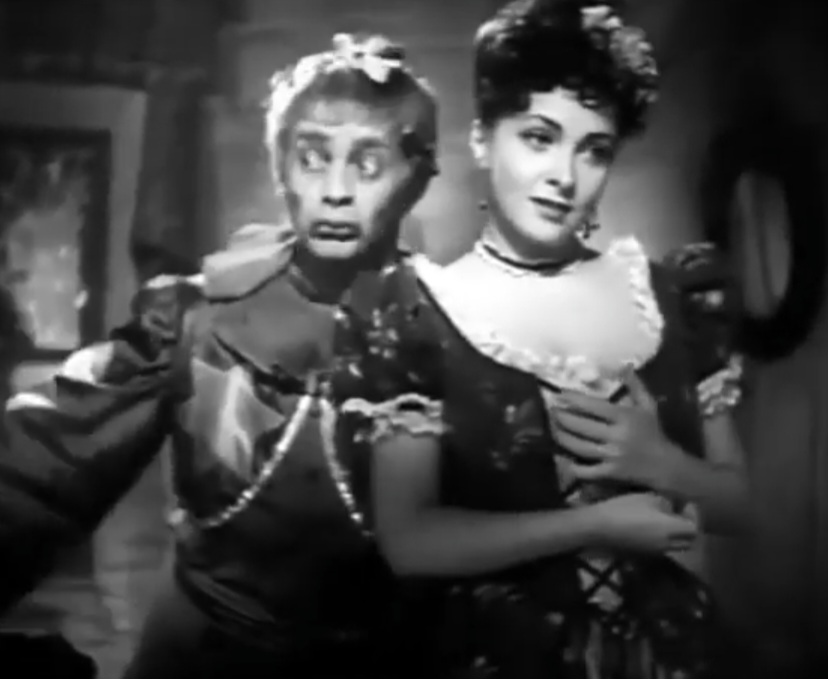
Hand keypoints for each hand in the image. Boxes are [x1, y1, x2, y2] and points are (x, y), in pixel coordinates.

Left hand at [551, 368, 678, 487]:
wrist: (665, 465)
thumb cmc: (654, 432)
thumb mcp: (648, 406)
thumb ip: (635, 386)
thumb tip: (625, 366)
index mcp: (625, 418)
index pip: (594, 407)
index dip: (574, 400)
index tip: (560, 394)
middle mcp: (617, 436)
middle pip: (582, 427)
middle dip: (562, 418)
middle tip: (551, 410)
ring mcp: (612, 456)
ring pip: (579, 447)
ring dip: (562, 437)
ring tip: (552, 428)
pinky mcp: (610, 473)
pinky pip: (586, 471)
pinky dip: (573, 466)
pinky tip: (563, 457)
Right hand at [592, 493, 697, 553]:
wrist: (597, 529)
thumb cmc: (622, 509)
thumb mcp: (645, 498)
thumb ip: (664, 503)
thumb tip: (671, 506)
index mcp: (670, 529)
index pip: (694, 528)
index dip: (693, 515)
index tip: (685, 503)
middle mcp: (667, 545)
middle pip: (688, 541)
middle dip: (687, 527)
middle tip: (678, 512)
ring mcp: (654, 552)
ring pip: (674, 546)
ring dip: (675, 534)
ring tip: (663, 519)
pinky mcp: (643, 554)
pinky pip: (660, 547)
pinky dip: (662, 538)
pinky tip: (648, 526)